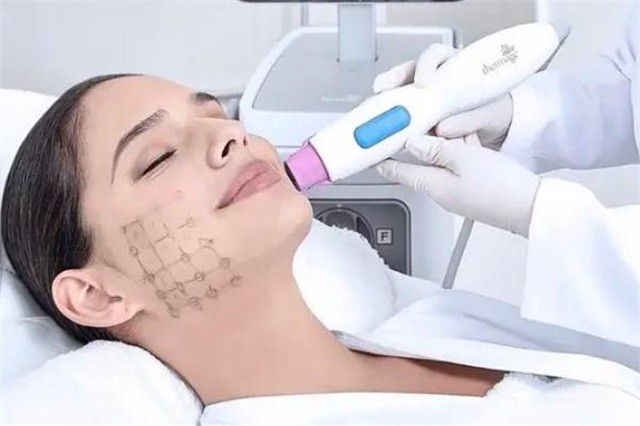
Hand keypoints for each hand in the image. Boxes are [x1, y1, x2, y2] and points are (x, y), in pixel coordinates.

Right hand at [373, 44, 513, 150]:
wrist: (497, 127)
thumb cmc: (494, 110)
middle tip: (382, 89)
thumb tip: (443, 128)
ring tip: (374, 110)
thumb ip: (469, 118)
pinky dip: (391, 122)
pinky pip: (401, 115)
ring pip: (400, 93)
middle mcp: (435, 78)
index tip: (423, 81)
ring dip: (386, 101)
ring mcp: (424, 96)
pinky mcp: (418, 116)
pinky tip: (386, 129)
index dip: (426, 66)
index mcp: (455, 65)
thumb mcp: (489, 113)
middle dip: (392, 80)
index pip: (435, 56)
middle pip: (408, 72)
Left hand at [377, 134, 539, 236]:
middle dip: (418, 143)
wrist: (532, 209)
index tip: (369, 150)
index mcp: (432, 185)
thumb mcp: (464, 158)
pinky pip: (459, 166)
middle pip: (420, 162)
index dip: (382, 160)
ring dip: (444, 145)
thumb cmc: (500, 187)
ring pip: (442, 162)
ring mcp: (457, 191)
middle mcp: (441, 190)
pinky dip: (461, 152)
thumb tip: (411, 143)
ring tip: (452, 130)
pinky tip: (472, 143)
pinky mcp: (473, 190)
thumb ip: (435, 149)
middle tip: (416, 124)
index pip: (397, 171)